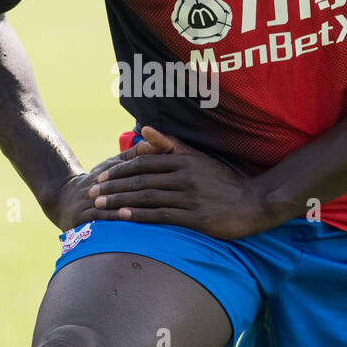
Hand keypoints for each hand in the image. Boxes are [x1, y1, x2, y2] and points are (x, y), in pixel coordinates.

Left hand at [82, 125, 268, 239]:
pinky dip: (140, 215)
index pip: (143, 163)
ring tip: (100, 206)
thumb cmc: (224, 182)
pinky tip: (123, 217)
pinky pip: (162, 215)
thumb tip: (144, 129)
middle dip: (113, 187)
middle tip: (92, 193)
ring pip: (147, 197)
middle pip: (140, 180)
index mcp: (183, 160)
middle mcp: (184, 176)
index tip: (102, 177)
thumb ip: (170, 144)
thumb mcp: (198, 158)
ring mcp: (190, 197)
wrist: (254, 203)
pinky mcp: (195, 217)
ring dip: (120, 201)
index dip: (120, 170)